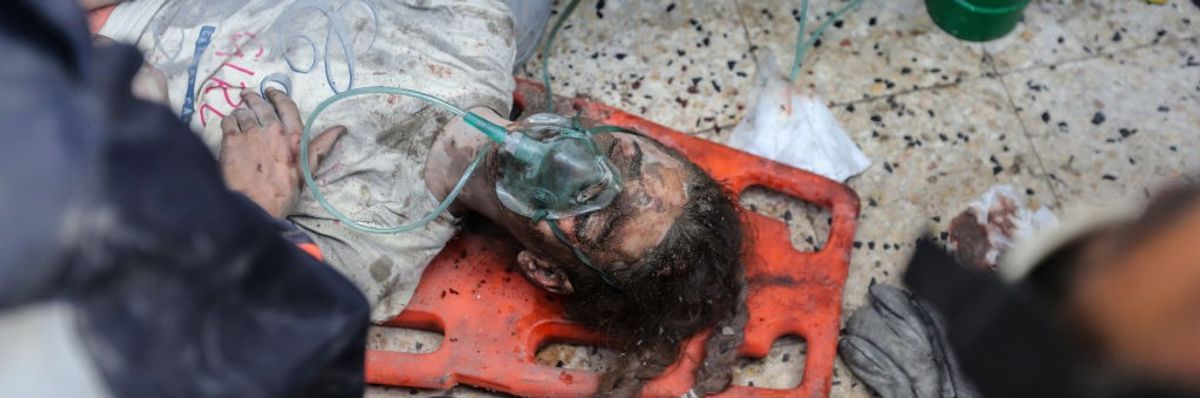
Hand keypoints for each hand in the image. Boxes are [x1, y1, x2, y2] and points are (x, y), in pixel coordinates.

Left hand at [219, 89, 344, 217]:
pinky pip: (227, 121)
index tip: (271, 91)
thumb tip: (341, 128)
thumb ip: (320, 147)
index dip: (278, 95)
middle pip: (261, 105)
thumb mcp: (306, 171)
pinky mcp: (230, 141)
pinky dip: (228, 121)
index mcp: (292, 137)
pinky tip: (229, 126)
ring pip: (242, 112)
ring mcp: (249, 134)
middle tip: (249, 96)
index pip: (286, 106)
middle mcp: (270, 130)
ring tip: (239, 114)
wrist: (253, 207)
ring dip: (241, 111)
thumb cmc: (282, 192)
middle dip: (254, 98)